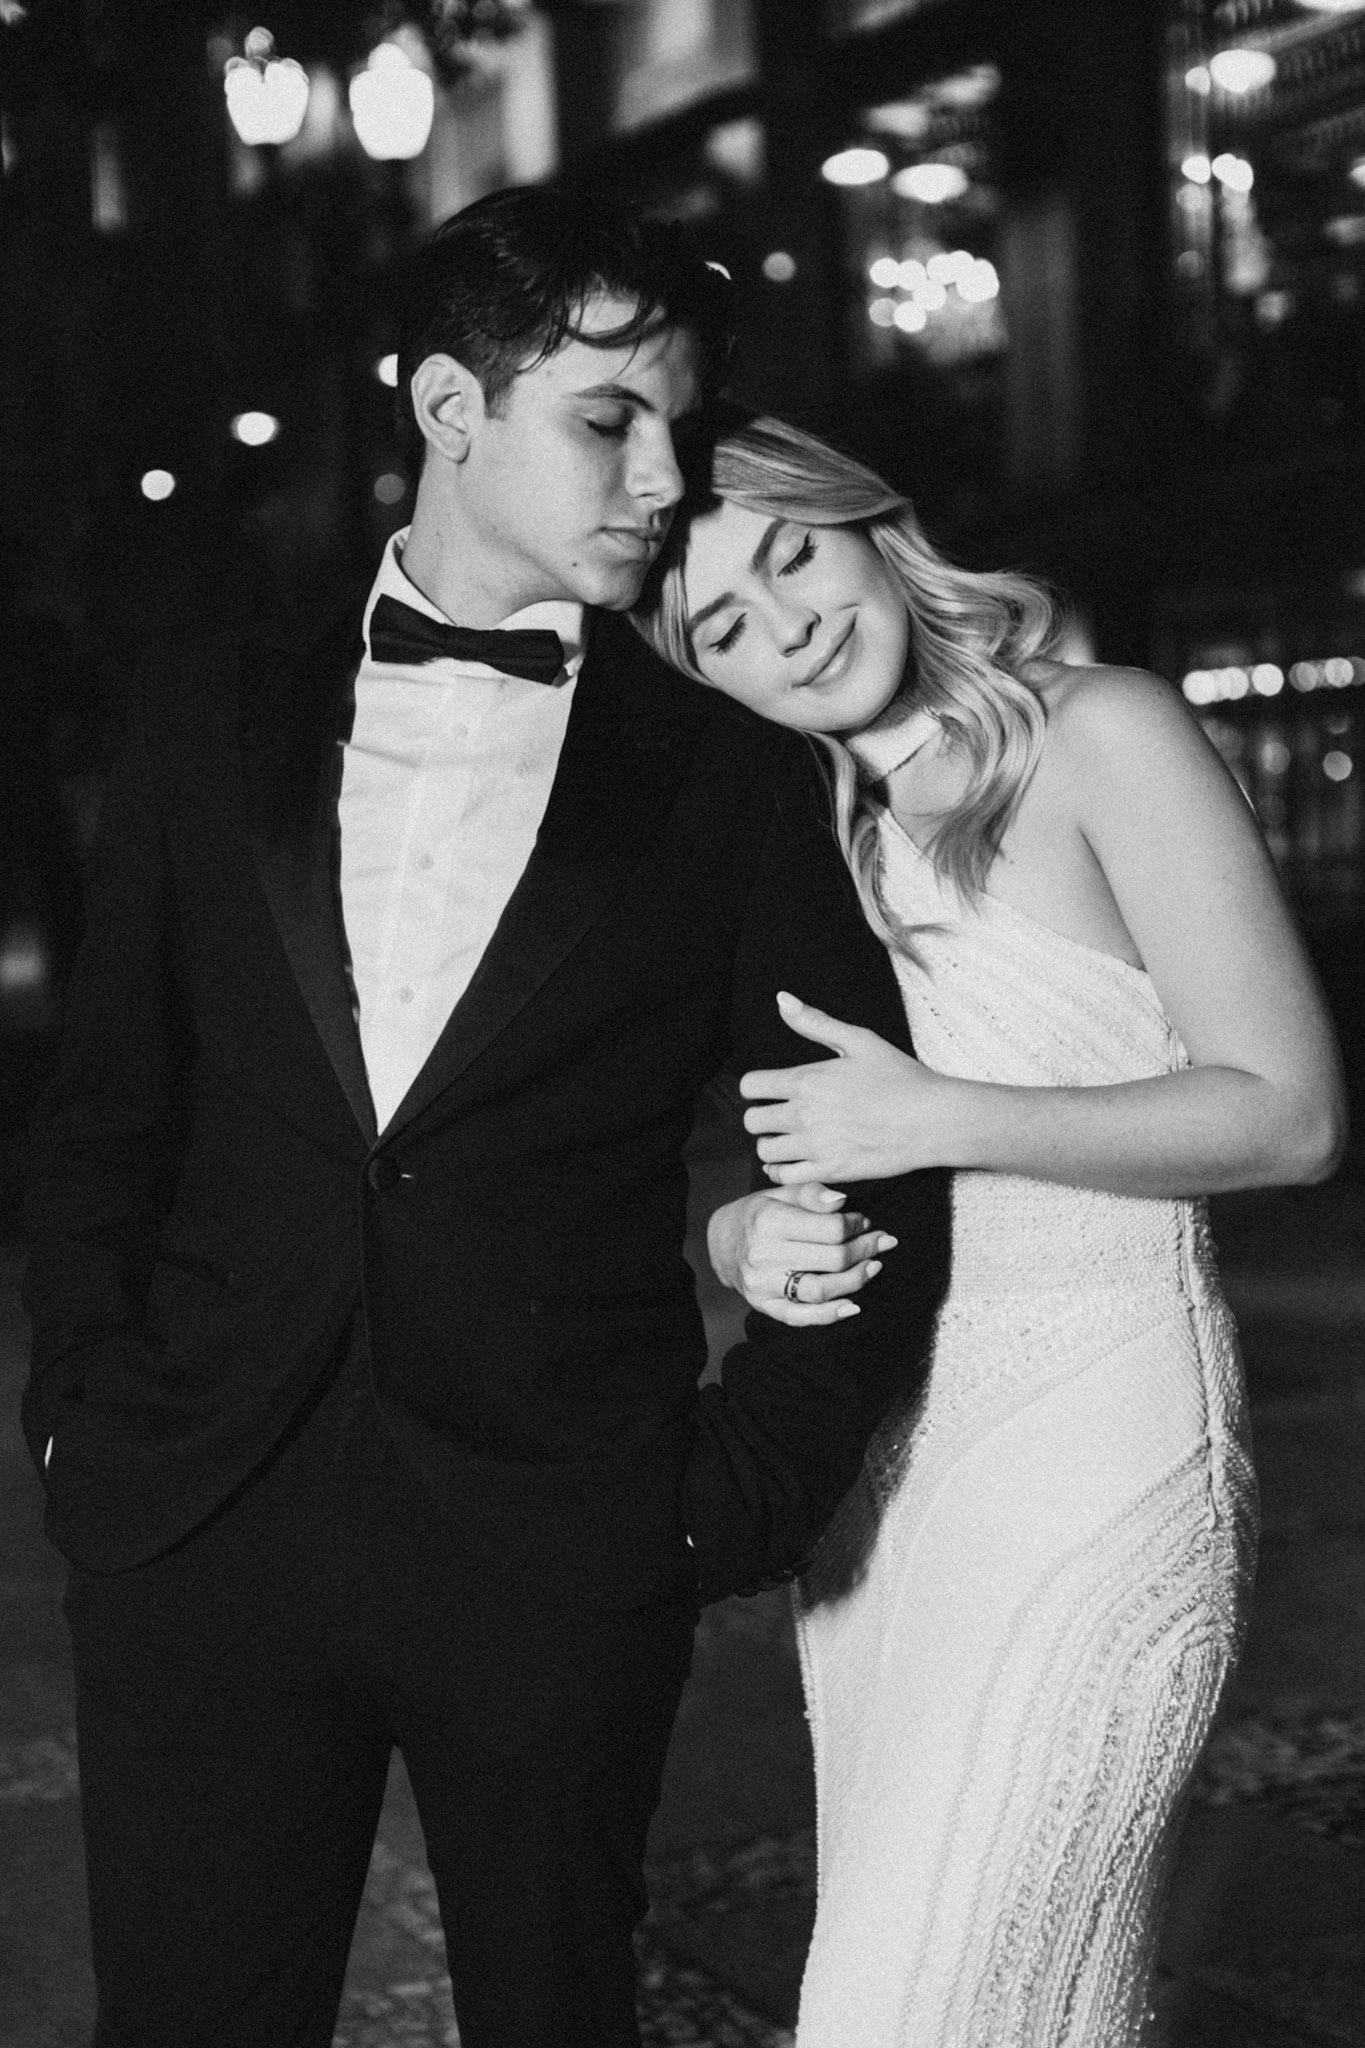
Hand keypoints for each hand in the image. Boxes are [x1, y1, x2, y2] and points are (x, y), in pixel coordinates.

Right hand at [706, 1180, 896, 1325]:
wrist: (725, 1242)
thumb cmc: (760, 1213)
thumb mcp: (782, 1193)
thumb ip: (812, 1193)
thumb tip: (842, 1202)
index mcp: (768, 1221)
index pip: (831, 1229)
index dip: (856, 1225)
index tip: (863, 1222)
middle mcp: (763, 1255)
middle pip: (832, 1259)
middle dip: (864, 1250)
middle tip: (879, 1241)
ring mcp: (762, 1284)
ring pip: (821, 1290)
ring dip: (856, 1280)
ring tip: (874, 1267)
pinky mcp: (764, 1306)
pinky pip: (801, 1317)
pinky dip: (830, 1315)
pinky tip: (853, 1306)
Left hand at [739, 992, 947, 1183]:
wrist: (933, 1120)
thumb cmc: (900, 1077)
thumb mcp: (859, 1040)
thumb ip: (815, 1022)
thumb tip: (781, 998)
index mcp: (806, 1080)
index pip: (750, 1086)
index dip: (757, 1087)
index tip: (771, 1090)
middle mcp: (804, 1115)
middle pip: (752, 1121)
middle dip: (762, 1116)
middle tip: (780, 1115)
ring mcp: (815, 1146)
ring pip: (764, 1151)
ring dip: (772, 1144)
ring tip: (789, 1139)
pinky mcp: (829, 1172)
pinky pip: (785, 1177)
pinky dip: (783, 1171)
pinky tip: (796, 1161)